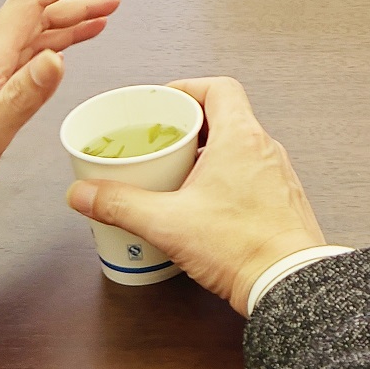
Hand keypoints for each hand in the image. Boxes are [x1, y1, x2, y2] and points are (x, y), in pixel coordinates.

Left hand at [0, 0, 118, 230]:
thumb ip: (22, 95)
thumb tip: (58, 58)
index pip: (28, 5)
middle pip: (33, 18)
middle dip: (75, 3)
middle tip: (111, 1)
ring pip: (27, 38)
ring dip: (64, 26)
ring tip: (97, 23)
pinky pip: (17, 59)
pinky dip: (45, 49)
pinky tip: (55, 56)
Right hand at [68, 77, 325, 315]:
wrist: (287, 280)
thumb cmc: (239, 245)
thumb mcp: (167, 222)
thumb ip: (120, 204)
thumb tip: (82, 193)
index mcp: (240, 137)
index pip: (220, 88)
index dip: (189, 89)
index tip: (163, 103)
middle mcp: (263, 148)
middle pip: (225, 116)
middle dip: (189, 125)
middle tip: (159, 141)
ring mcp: (275, 173)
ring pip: (237, 146)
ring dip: (206, 151)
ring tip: (173, 171)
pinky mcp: (280, 197)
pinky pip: (249, 171)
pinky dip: (223, 174)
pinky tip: (200, 201)